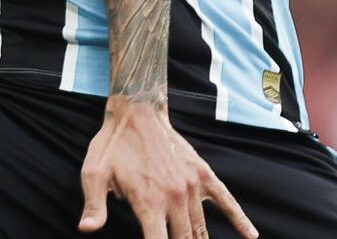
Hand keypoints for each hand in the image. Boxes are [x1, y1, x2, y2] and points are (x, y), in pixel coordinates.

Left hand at [79, 98, 256, 238]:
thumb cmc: (112, 144)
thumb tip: (86, 229)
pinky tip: (250, 235)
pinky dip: (240, 219)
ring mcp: (192, 185)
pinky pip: (226, 200)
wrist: (137, 110)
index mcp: (148, 202)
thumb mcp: (94, 172)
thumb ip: (94, 204)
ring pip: (201, 228)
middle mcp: (174, 197)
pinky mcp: (203, 174)